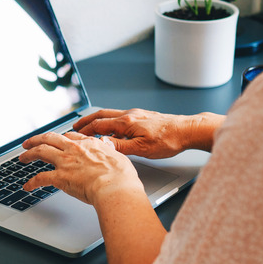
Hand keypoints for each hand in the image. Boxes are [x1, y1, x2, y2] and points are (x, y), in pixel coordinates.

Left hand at [19, 131, 143, 206]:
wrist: (115, 187)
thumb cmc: (120, 177)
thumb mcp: (119, 156)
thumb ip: (110, 150)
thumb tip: (109, 145)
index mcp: (89, 144)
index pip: (70, 136)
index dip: (61, 138)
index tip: (57, 140)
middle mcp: (74, 150)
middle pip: (50, 138)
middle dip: (37, 139)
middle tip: (29, 142)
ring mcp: (65, 162)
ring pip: (40, 152)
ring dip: (29, 154)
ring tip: (22, 157)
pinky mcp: (60, 177)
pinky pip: (40, 178)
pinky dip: (32, 182)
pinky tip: (27, 186)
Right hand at [73, 108, 223, 158]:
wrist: (187, 130)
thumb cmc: (168, 140)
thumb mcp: (142, 149)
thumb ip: (120, 146)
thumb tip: (102, 144)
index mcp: (126, 123)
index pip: (99, 125)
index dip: (84, 130)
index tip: (75, 134)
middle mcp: (129, 115)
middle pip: (101, 115)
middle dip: (86, 121)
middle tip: (75, 126)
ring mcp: (136, 114)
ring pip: (111, 114)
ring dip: (97, 119)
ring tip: (90, 126)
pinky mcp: (143, 116)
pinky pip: (120, 116)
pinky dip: (109, 120)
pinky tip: (112, 127)